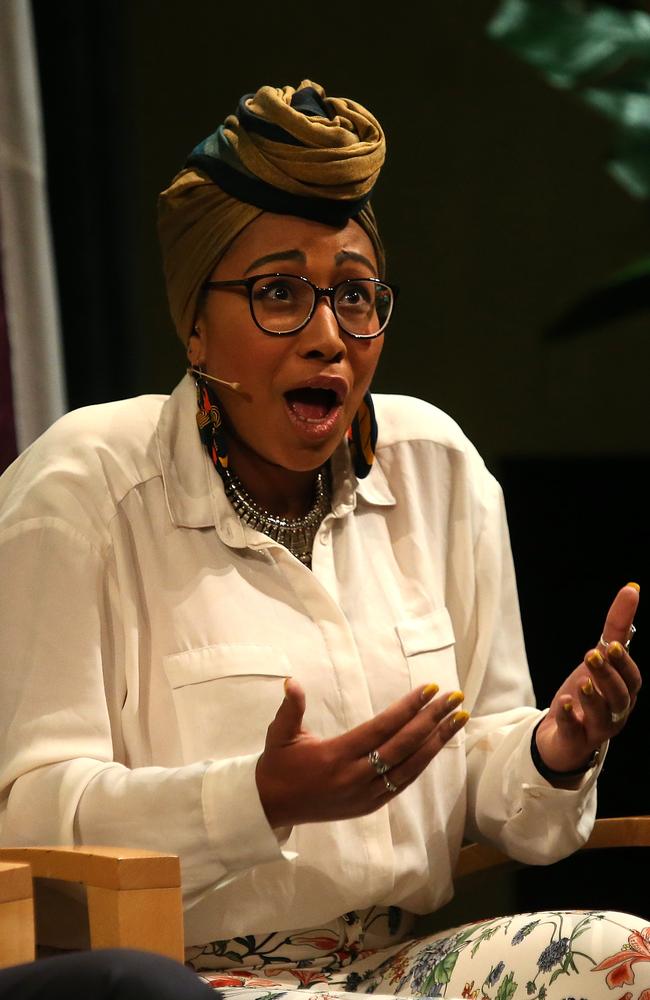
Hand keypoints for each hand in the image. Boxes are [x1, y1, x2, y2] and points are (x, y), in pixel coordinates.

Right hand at [255, 679, 469, 828]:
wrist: (270, 808)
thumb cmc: (278, 766)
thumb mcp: (279, 734)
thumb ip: (290, 708)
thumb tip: (292, 682)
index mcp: (336, 755)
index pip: (382, 728)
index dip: (408, 708)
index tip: (430, 689)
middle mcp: (355, 777)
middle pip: (403, 745)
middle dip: (432, 720)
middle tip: (455, 698)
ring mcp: (365, 794)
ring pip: (410, 767)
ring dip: (437, 742)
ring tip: (458, 719)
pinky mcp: (369, 806)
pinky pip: (403, 783)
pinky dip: (423, 763)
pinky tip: (437, 746)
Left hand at [535, 583, 640, 779]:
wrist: (563, 736)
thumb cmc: (589, 694)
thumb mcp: (601, 660)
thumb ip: (616, 628)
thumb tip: (632, 589)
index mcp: (624, 693)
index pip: (632, 679)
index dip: (624, 663)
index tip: (612, 645)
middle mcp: (616, 713)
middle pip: (619, 697)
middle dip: (608, 676)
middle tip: (591, 655)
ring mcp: (596, 729)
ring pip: (601, 717)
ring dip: (592, 698)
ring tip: (581, 682)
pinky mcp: (574, 741)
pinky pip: (574, 732)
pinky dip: (570, 718)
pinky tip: (563, 703)